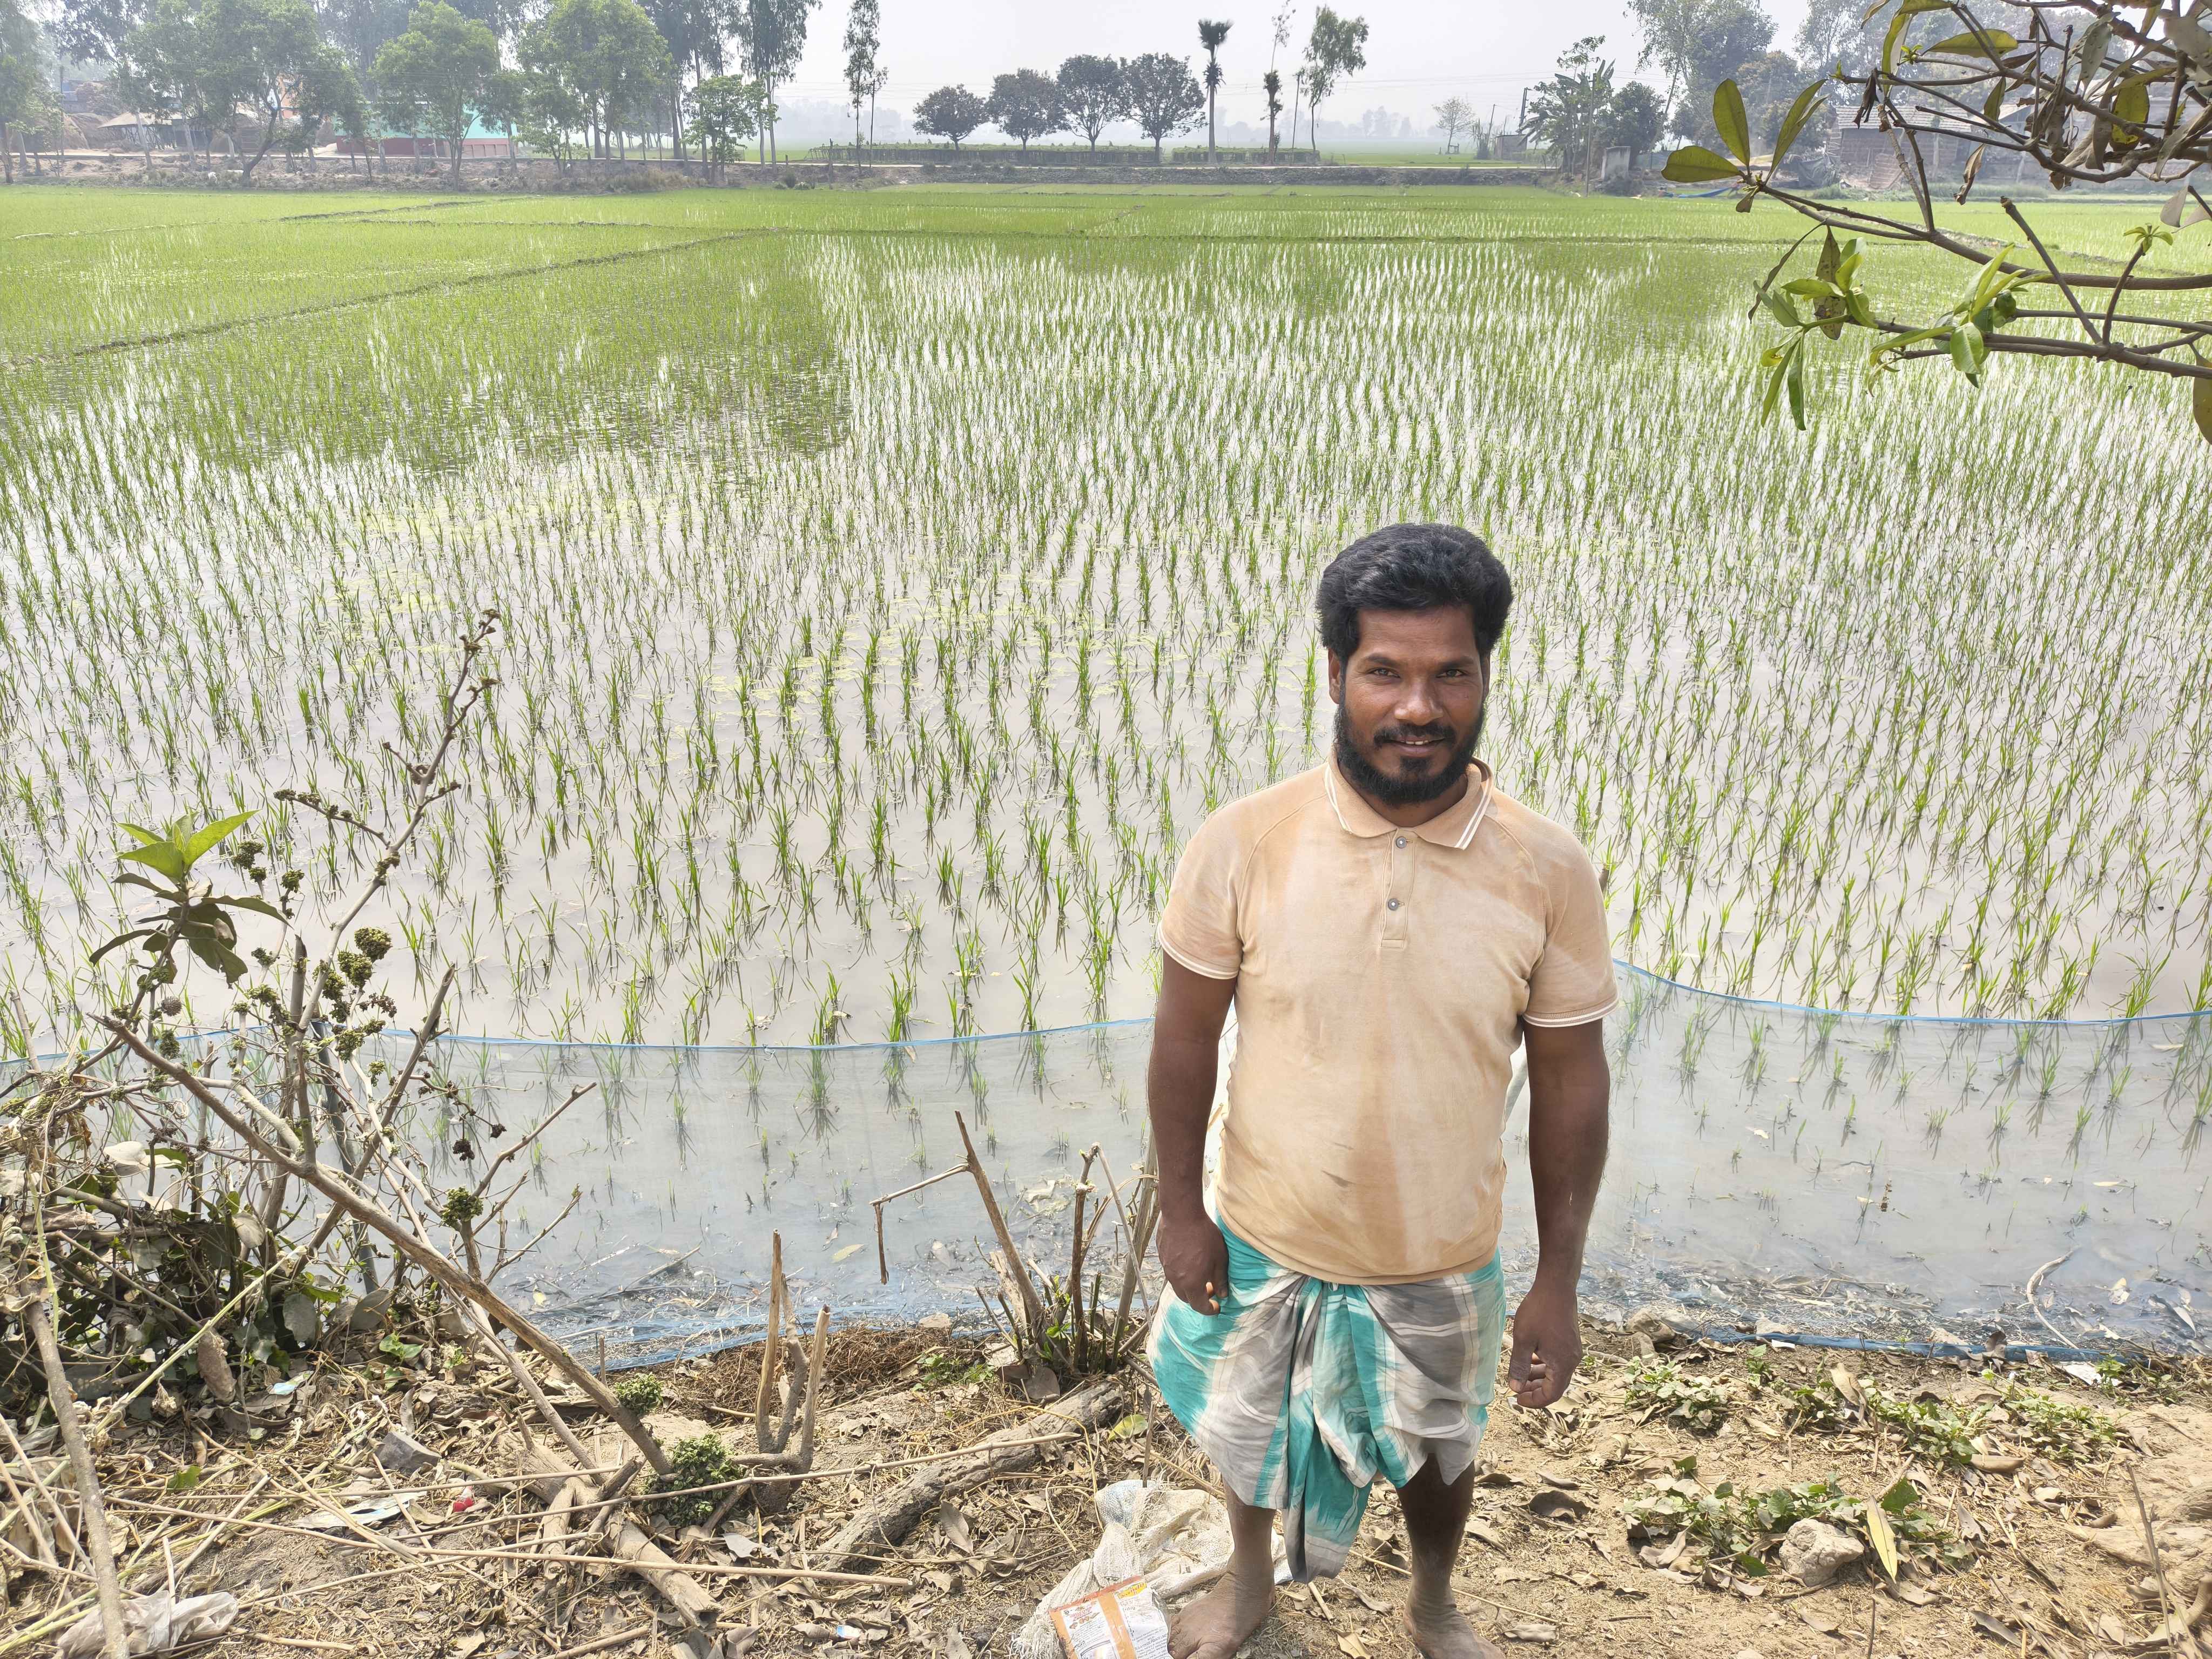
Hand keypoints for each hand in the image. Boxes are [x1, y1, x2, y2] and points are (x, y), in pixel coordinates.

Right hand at [1157, 1209, 1228, 1314]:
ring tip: (1200, 1274)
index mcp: (1191, 1284)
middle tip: (1211, 1289)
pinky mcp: (1162, 1257)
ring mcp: (1167, 1268)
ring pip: (1177, 1285)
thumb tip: (1223, 1294)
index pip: (1199, 1306)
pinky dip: (1181, 1273)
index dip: (1209, 1310)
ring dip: (1189, 1286)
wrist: (1181, 1214)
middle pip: (1186, 1298)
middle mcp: (1176, 1280)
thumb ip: (1220, 1279)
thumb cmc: (1204, 1235)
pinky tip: (1189, 1261)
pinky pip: (1171, 1272)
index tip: (1217, 1306)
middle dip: (1198, 1298)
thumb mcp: (1220, 1259)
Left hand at [1507, 1280, 1580, 1408]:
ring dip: (1538, 1376)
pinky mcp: (1569, 1341)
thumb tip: (1515, 1388)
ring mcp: (1572, 1350)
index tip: (1517, 1399)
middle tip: (1516, 1388)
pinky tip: (1530, 1358)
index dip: (1534, 1400)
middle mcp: (1572, 1360)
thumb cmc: (1539, 1311)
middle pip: (1555, 1385)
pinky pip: (1557, 1361)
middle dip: (1535, 1390)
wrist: (1556, 1286)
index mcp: (1563, 1364)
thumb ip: (1519, 1366)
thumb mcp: (1523, 1340)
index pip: (1552, 1394)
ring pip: (1555, 1372)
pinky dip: (1543, 1364)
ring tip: (1520, 1374)